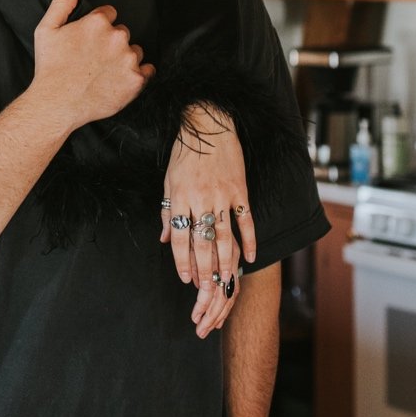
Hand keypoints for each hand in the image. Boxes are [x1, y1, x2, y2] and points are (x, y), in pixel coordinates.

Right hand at [30, 0, 152, 135]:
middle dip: (111, 43)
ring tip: (105, 72)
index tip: (90, 41)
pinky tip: (121, 80)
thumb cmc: (50, 67)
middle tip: (95, 59)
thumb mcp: (46, 29)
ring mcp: (128, 59)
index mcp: (98, 22)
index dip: (98, 27)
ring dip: (125, 58)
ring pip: (135, 52)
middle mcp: (117, 37)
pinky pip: (147, 71)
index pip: (110, 14)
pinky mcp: (136, 80)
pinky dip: (138, 75)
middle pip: (123, 33)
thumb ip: (62, 2)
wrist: (56, 104)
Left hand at [161, 106, 255, 339]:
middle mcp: (202, 198)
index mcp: (181, 197)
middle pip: (203, 242)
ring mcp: (223, 194)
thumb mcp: (169, 183)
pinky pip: (246, 220)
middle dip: (203, 270)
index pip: (180, 237)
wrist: (208, 125)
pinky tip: (250, 258)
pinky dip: (249, 240)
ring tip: (225, 282)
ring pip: (225, 236)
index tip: (184, 279)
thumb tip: (166, 240)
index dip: (182, 261)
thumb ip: (169, 212)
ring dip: (224, 261)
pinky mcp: (240, 190)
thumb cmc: (184, 154)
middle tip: (205, 291)